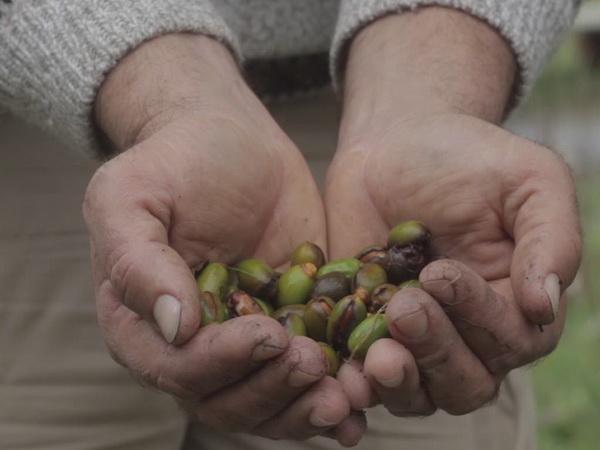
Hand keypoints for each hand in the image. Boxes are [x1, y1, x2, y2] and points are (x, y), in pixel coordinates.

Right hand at [83, 34, 363, 444]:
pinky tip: (363, 397)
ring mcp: (247, 337)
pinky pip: (311, 370)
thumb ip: (137, 261)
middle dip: (273, 390)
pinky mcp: (293, 321)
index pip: (178, 370)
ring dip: (307, 406)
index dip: (222, 363)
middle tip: (314, 362)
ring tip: (347, 393)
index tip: (267, 335)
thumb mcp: (129, 196)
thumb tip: (176, 326)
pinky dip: (336, 389)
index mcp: (145, 325)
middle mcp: (194, 345)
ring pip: (271, 400)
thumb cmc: (172, 161)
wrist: (229, 137)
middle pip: (228, 400)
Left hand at [325, 8, 580, 415]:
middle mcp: (467, 334)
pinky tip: (342, 371)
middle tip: (404, 306)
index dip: (478, 316)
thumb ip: (551, 239)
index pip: (510, 339)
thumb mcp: (528, 181)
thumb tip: (543, 306)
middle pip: (465, 381)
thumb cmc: (467, 159)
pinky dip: (353, 382)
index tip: (438, 272)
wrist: (393, 146)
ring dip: (398, 380)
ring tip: (374, 354)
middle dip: (436, 350)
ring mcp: (413, 339)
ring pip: (418, 392)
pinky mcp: (364, 332)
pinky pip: (362, 375)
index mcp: (513, 304)